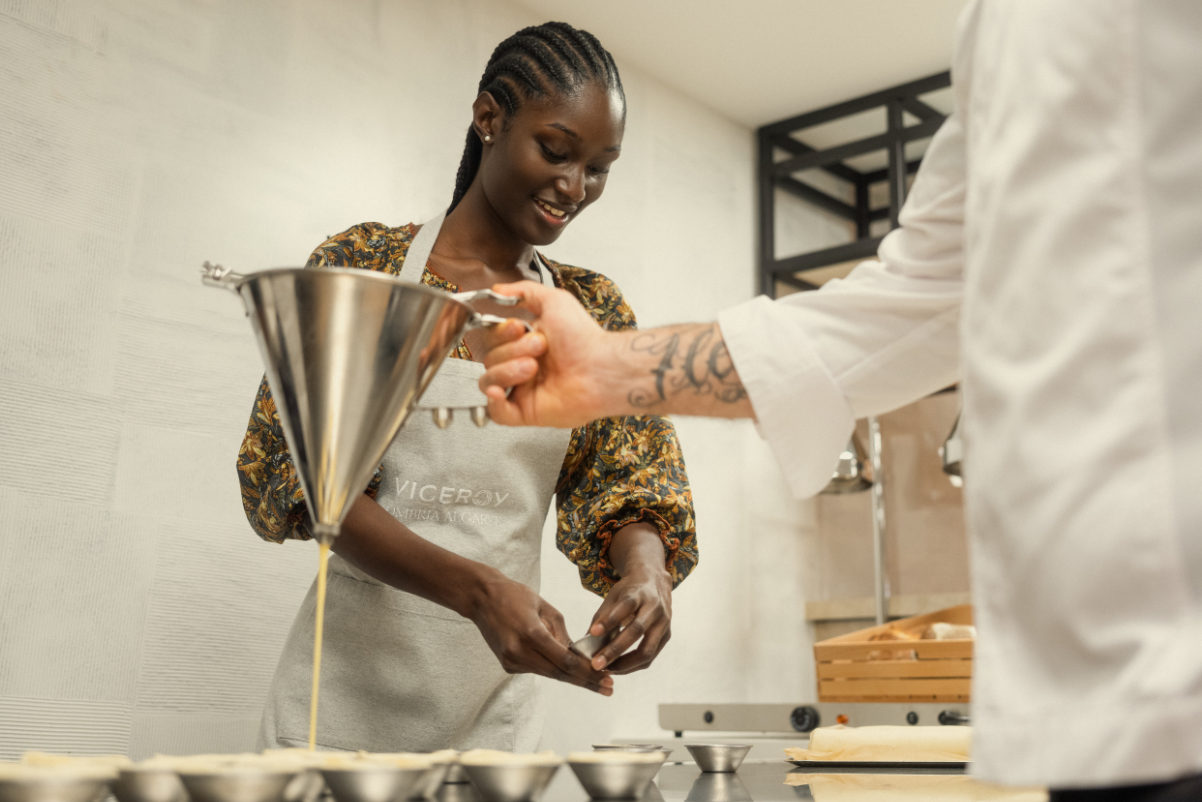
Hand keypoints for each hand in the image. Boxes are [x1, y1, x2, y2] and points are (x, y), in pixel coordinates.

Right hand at [469, 572, 614, 694]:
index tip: (606, 679)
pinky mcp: (508, 665)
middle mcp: (520, 651)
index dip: (588, 672)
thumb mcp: (546, 609)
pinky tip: (569, 670)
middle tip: (608, 689)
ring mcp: (511, 661)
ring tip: (595, 682)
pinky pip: (537, 670)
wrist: (482, 599)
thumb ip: (563, 634)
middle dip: (586, 682)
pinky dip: (553, 669)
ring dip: (572, 678)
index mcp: (531, 633)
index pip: (565, 661)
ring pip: (549, 674)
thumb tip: (580, 655)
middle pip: (559, 674)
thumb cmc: (516, 596)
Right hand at [477, 281, 623, 427]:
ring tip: (533, 368)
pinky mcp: (526, 412)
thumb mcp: (555, 301)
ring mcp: (523, 389)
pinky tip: (500, 392)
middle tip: (540, 347)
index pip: (492, 338)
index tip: (519, 328)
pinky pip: (496, 412)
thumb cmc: (584, 338)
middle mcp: (522, 365)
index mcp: (526, 342)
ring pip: (489, 381)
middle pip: (489, 358)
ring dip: (507, 371)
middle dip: (512, 350)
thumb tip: (497, 290)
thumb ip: (524, 291)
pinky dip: (494, 403)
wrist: (600, 368)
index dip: (500, 333)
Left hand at [587, 564, 672, 674]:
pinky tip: (617, 668)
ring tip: (606, 670)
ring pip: (646, 651)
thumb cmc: (630, 591)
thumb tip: (586, 644)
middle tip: (596, 664)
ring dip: (625, 665)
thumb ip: (601, 617)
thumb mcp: (614, 595)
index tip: (593, 633)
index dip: (609, 620)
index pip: (625, 606)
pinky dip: (633, 666)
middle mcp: (655, 608)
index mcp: (640, 593)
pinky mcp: (666, 636)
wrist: (655, 582)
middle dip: (615, 650)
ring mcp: (664, 623)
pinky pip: (650, 657)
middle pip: (636, 631)